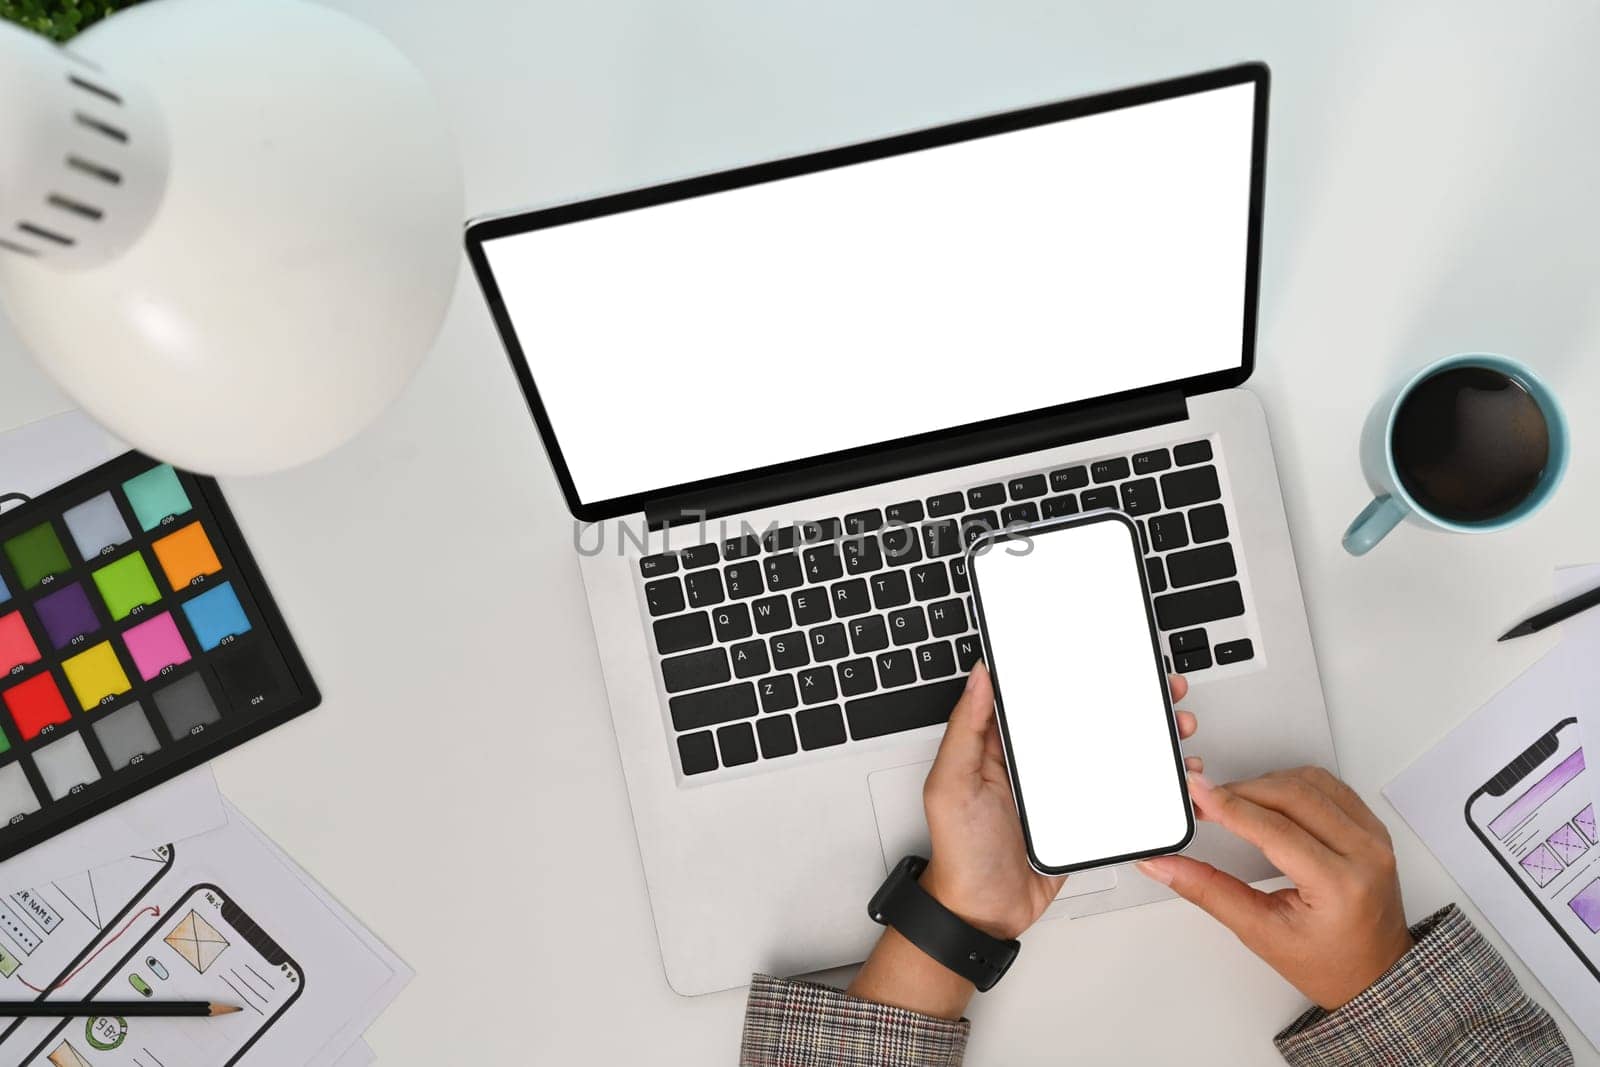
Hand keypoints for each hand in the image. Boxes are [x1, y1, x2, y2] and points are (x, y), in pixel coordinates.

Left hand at [848, 663, 1197, 1017]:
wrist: (985, 913)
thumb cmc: (960, 851)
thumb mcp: (952, 783)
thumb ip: (966, 728)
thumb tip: (978, 674)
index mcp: (1003, 745)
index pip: (1040, 696)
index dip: (1070, 672)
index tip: (1103, 654)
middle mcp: (1037, 762)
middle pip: (1086, 718)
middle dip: (1126, 698)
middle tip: (1160, 685)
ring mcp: (1063, 790)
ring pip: (1112, 750)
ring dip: (1147, 735)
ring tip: (1176, 722)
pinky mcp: (1085, 816)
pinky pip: (1120, 790)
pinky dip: (1148, 779)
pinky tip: (1172, 771)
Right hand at [1136, 766, 1413, 1010]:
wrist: (1375, 975)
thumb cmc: (1329, 964)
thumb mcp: (1261, 933)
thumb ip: (1209, 891)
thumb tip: (1166, 866)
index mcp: (1341, 885)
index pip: (1274, 829)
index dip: (1228, 806)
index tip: (1196, 793)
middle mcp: (1365, 854)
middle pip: (1293, 795)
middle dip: (1241, 790)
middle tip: (1206, 798)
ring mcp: (1374, 837)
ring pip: (1311, 782)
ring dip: (1267, 783)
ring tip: (1236, 802)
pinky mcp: (1373, 828)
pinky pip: (1330, 787)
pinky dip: (1294, 784)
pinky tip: (1271, 797)